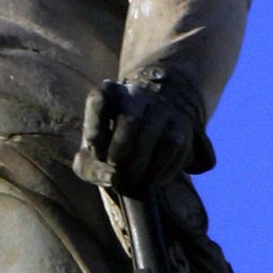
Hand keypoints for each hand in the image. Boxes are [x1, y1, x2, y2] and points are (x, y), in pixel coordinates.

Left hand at [73, 69, 214, 197]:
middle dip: (120, 151)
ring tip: (132, 179)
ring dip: (142, 165)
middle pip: (131, 120)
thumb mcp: (91, 156)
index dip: (95, 125)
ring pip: (155, 134)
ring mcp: (161, 106)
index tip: (92, 145)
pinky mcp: (181, 123)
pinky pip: (173, 146)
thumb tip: (113, 178)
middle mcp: (135, 94)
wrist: (145, 133)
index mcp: (107, 93)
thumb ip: (91, 169)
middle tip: (116, 167)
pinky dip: (161, 169)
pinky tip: (151, 178)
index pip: (99, 99)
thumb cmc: (108, 145)